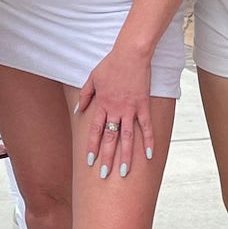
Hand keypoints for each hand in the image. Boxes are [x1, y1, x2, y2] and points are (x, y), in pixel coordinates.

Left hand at [75, 41, 154, 181]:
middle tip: (105, 174)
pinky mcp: (143, 105)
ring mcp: (130, 109)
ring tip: (124, 172)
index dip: (92, 147)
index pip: (95, 130)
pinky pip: (146, 127)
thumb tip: (78, 110)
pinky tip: (149, 155)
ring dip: (126, 156)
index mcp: (101, 104)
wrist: (130, 54)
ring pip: (127, 137)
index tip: (90, 162)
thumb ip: (85, 95)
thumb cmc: (110, 64)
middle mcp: (114, 110)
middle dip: (107, 157)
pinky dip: (148, 141)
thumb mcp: (92, 78)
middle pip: (109, 138)